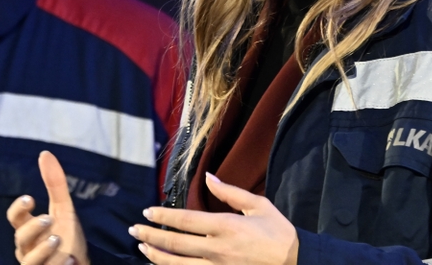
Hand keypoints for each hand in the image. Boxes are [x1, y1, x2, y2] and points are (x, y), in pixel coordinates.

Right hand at [7, 151, 89, 264]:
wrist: (81, 263)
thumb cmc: (68, 236)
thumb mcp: (64, 209)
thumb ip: (55, 184)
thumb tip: (45, 154)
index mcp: (29, 229)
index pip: (15, 218)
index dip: (18, 208)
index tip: (30, 198)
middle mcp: (28, 248)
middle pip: (20, 238)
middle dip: (33, 228)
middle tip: (49, 218)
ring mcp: (36, 264)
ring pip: (29, 261)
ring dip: (42, 250)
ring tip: (58, 239)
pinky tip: (70, 259)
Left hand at [128, 173, 297, 264]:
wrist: (296, 263)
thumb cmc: (278, 233)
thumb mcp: (258, 205)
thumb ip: (230, 192)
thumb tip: (207, 176)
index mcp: (225, 226)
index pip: (184, 221)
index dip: (162, 217)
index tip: (147, 212)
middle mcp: (217, 249)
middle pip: (174, 244)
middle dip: (150, 236)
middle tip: (134, 230)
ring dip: (156, 256)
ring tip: (142, 247)